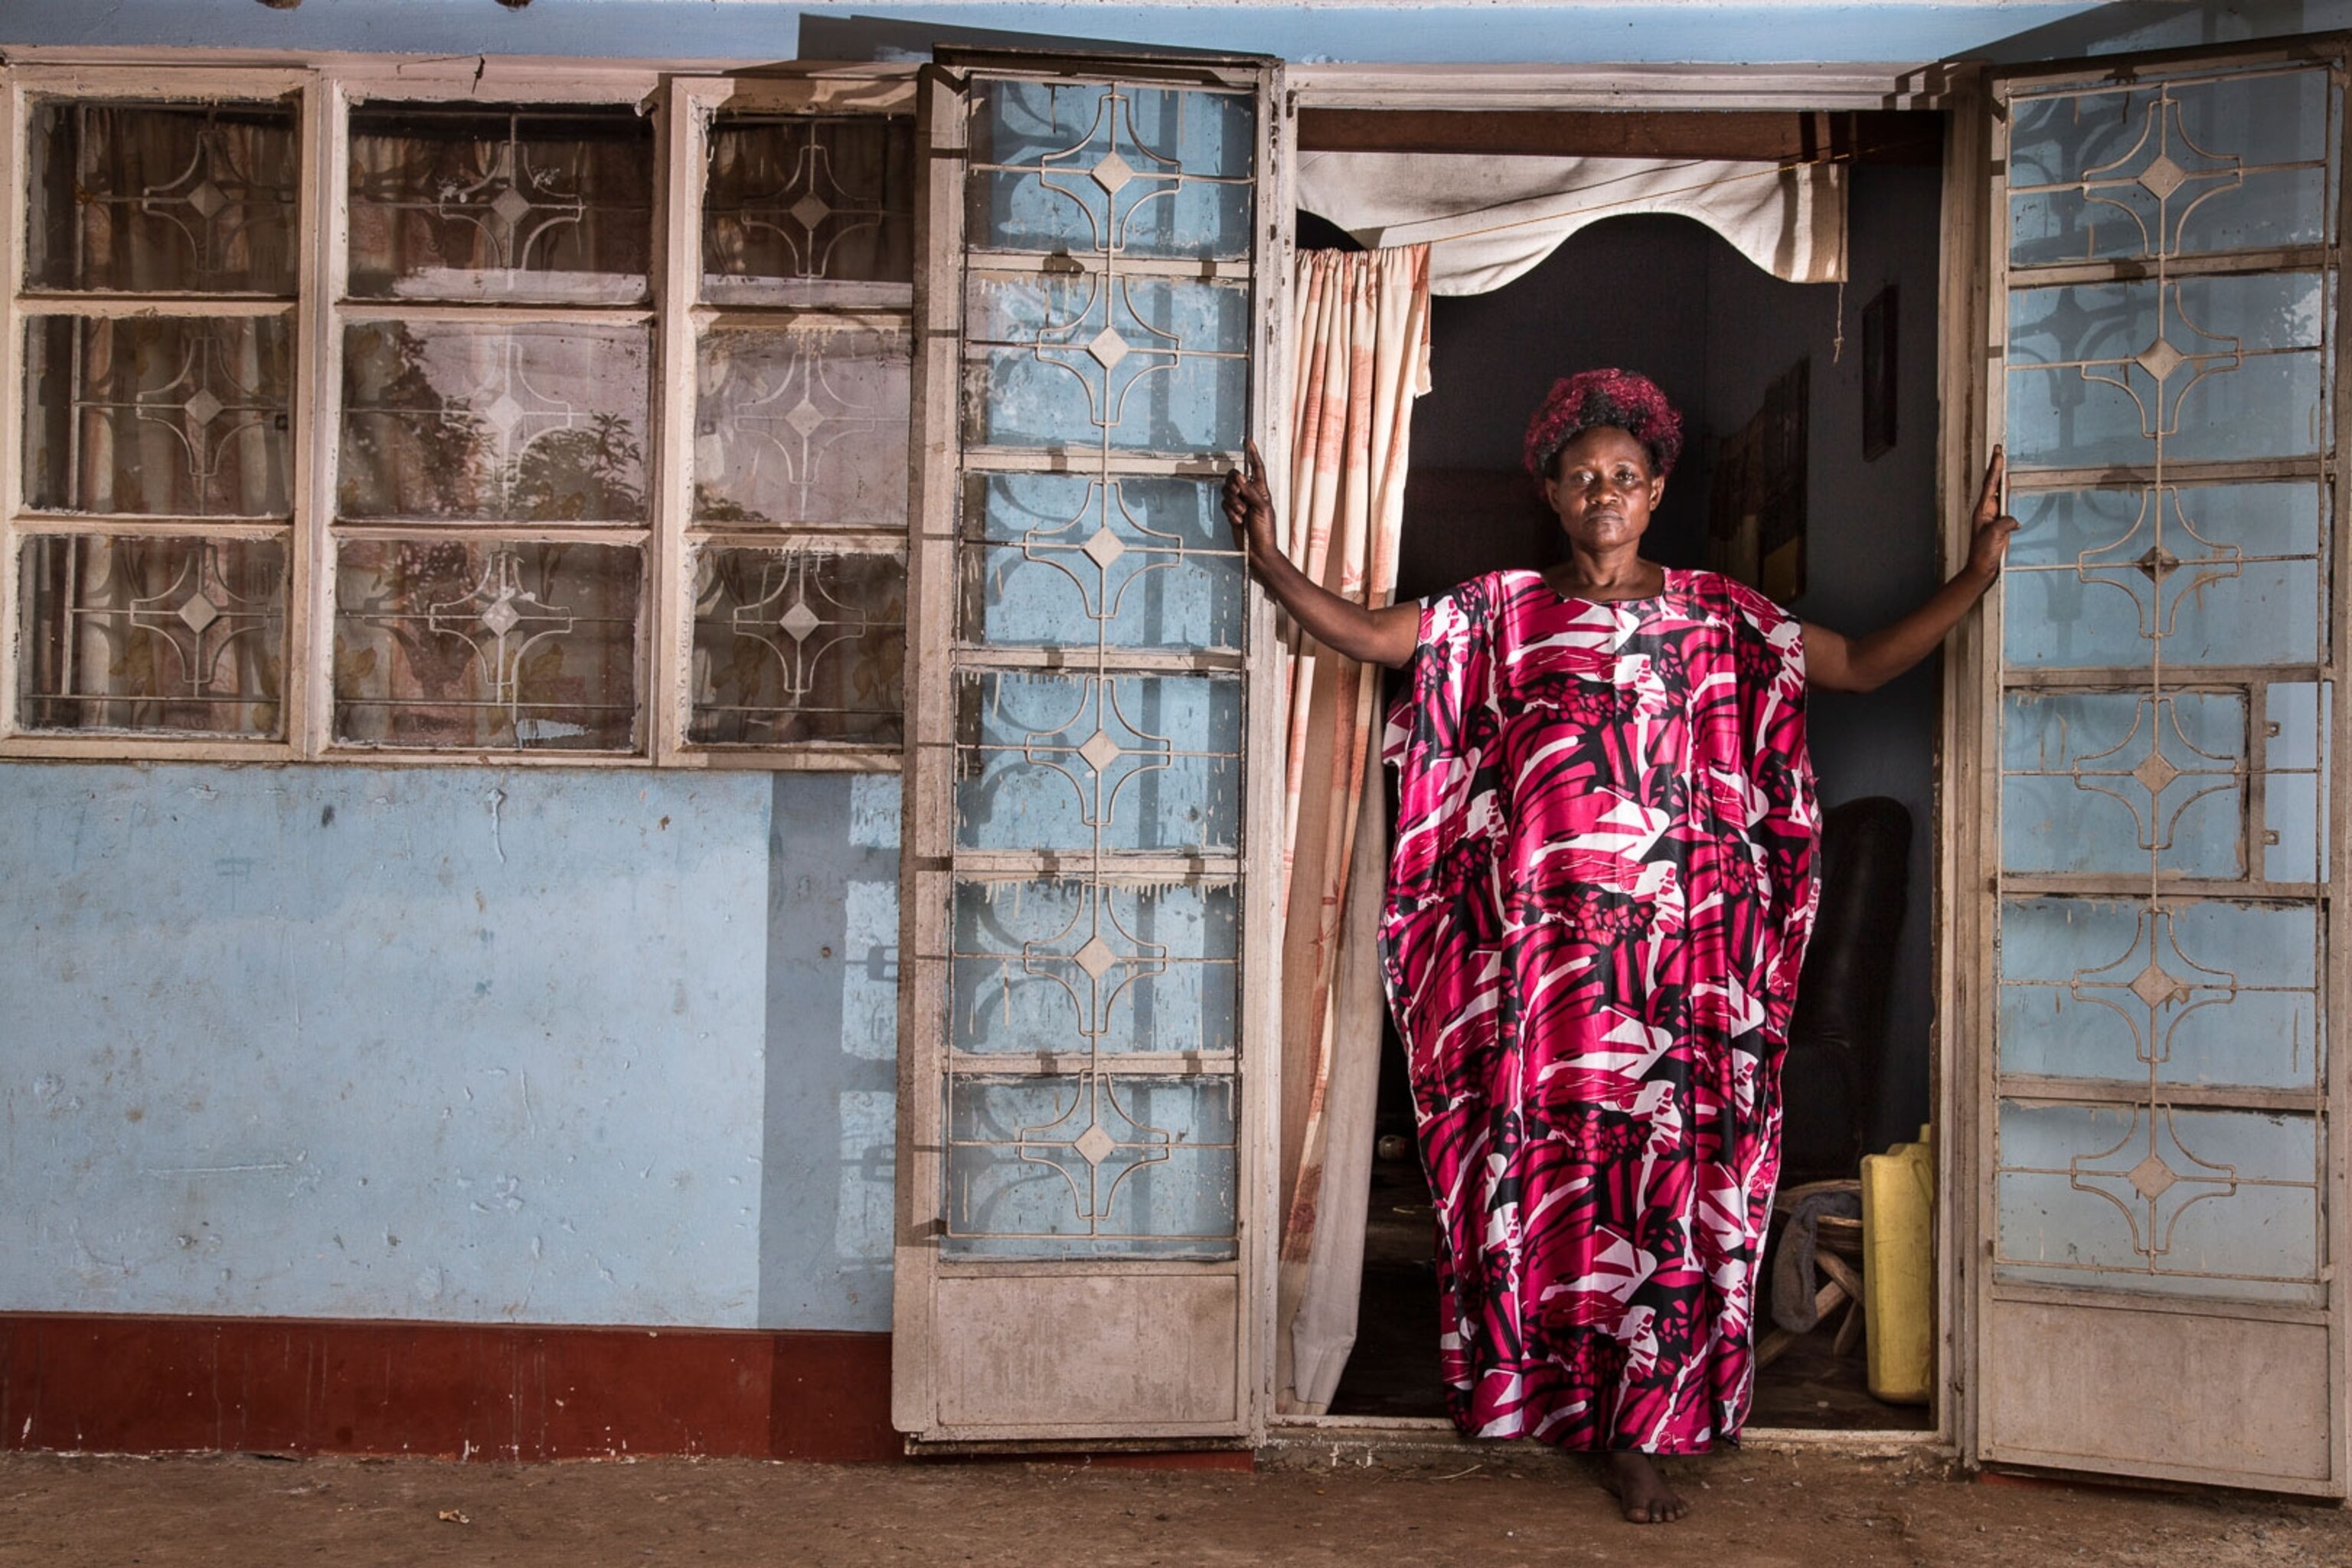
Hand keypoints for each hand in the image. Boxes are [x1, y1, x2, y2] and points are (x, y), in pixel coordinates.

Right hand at [1222, 439, 1274, 561]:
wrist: (1257, 550)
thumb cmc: (1266, 531)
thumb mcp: (1262, 508)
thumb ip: (1250, 491)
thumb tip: (1240, 476)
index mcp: (1261, 489)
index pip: (1256, 467)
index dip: (1252, 454)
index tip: (1248, 441)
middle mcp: (1250, 493)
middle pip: (1234, 477)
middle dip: (1234, 487)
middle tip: (1241, 499)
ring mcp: (1240, 502)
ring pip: (1227, 491)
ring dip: (1233, 503)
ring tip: (1242, 514)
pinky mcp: (1231, 512)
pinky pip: (1224, 504)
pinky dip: (1230, 513)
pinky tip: (1238, 521)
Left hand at [1968, 446, 2019, 580]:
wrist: (1981, 569)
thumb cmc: (1983, 554)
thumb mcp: (1995, 536)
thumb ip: (2005, 523)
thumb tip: (2014, 520)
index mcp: (1982, 510)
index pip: (1990, 484)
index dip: (1995, 468)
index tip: (1998, 453)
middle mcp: (1985, 511)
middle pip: (1992, 484)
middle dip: (1996, 467)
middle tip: (1998, 450)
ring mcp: (1991, 517)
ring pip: (1998, 492)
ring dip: (2001, 477)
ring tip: (2003, 463)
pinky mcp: (1997, 524)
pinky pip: (2004, 504)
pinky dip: (2007, 493)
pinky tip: (2009, 489)